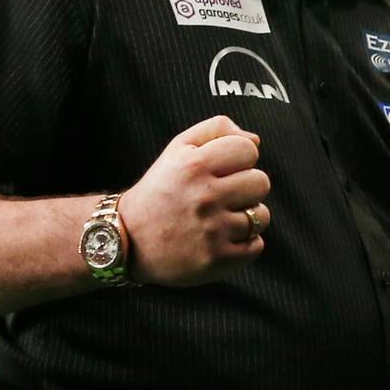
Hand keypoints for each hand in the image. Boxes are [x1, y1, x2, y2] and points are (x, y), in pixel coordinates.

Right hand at [117, 115, 271, 286]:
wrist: (129, 239)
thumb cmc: (161, 190)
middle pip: (261, 182)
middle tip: (225, 195)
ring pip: (261, 216)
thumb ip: (216, 131)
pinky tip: (224, 238)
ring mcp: (211, 230)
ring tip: (223, 218)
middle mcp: (203, 196)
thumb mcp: (178, 149)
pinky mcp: (217, 259)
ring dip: (247, 217)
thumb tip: (255, 140)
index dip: (241, 159)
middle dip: (247, 187)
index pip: (248, 150)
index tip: (226, 170)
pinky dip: (245, 243)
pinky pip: (256, 246)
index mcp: (194, 165)